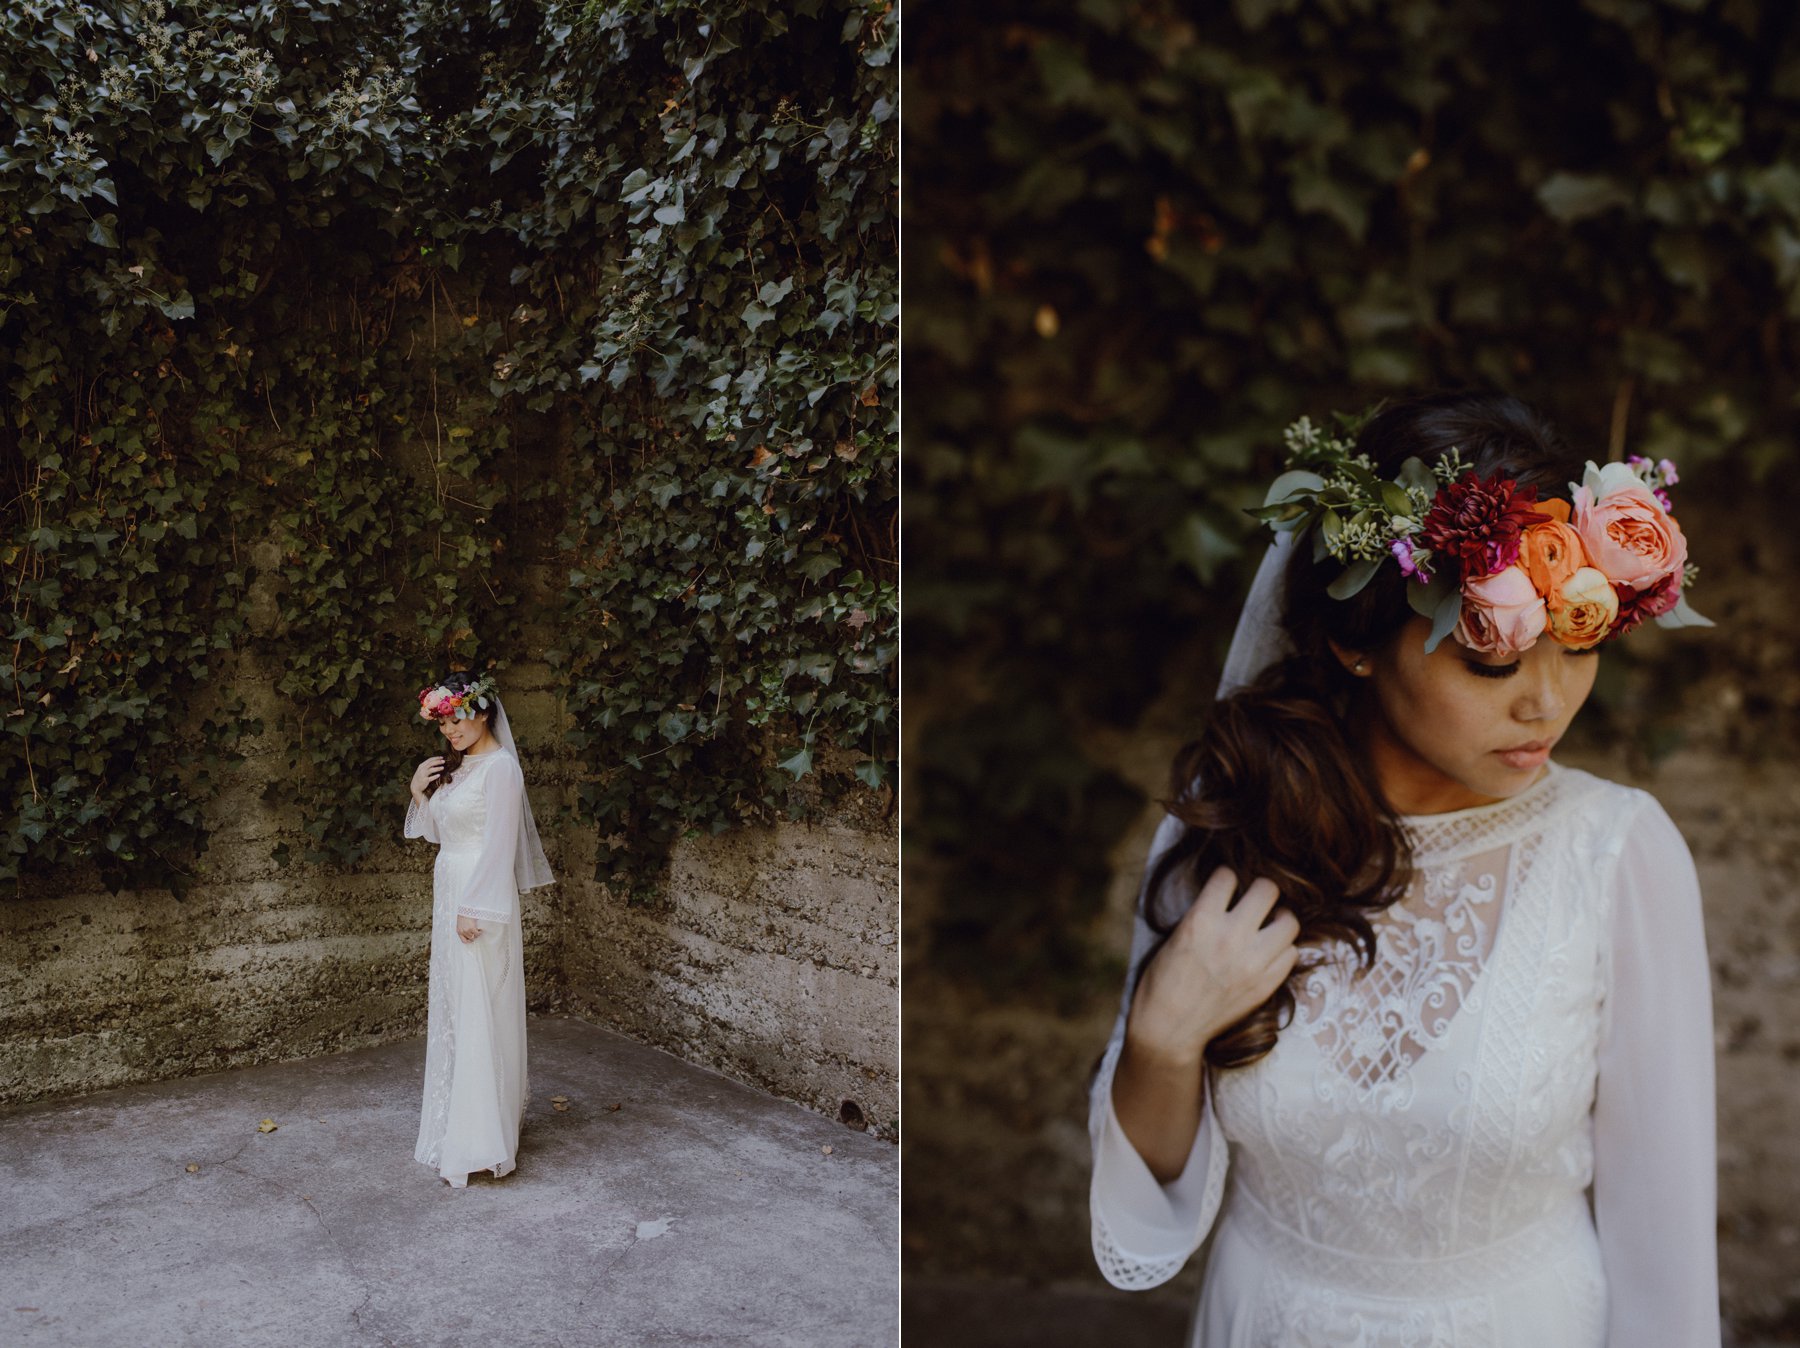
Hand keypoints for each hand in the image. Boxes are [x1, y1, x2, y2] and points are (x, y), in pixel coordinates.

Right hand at [410, 755, 445, 799]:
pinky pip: (431, 778)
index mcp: (421, 766)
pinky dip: (435, 776)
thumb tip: (436, 762)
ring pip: (431, 770)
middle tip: (444, 761)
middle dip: (438, 762)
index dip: (436, 758)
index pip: (429, 760)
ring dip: (437, 768)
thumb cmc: (420, 777)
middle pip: (431, 763)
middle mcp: (422, 769)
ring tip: (443, 768)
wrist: (415, 787)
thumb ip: (427, 766)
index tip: (442, 757)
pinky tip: (439, 775)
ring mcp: (423, 775)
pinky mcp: (425, 780)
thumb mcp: (421, 770)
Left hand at [456, 914, 481, 942]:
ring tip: (479, 930)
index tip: (472, 939)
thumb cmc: (464, 915)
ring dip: (477, 934)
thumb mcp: (461, 924)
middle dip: (474, 936)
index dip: (469, 941)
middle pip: (470, 939)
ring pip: (474, 936)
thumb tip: (470, 933)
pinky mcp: (472, 928)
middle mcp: (462, 932)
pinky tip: (480, 929)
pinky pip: (477, 933)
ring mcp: (467, 931)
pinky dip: (480, 932)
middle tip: (477, 933)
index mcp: (459, 931)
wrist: (465, 910)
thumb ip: (463, 929)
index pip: (464, 941)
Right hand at [1124, 865, 1300, 1066]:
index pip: (1227, 876)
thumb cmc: (1163, 981)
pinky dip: (1282, 950)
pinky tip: (1267, 953)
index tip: (1225, 887)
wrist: (1170, 1028)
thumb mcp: (1176, 936)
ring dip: (1278, 920)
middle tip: (1253, 902)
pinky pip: (1292, 953)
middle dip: (1260, 891)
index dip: (1225, 879)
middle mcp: (1231, 937)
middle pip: (1268, 889)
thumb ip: (1204, 913)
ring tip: (1266, 927)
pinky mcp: (1267, 984)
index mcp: (1200, 920)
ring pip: (1289, 921)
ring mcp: (1253, 962)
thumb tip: (1230, 895)